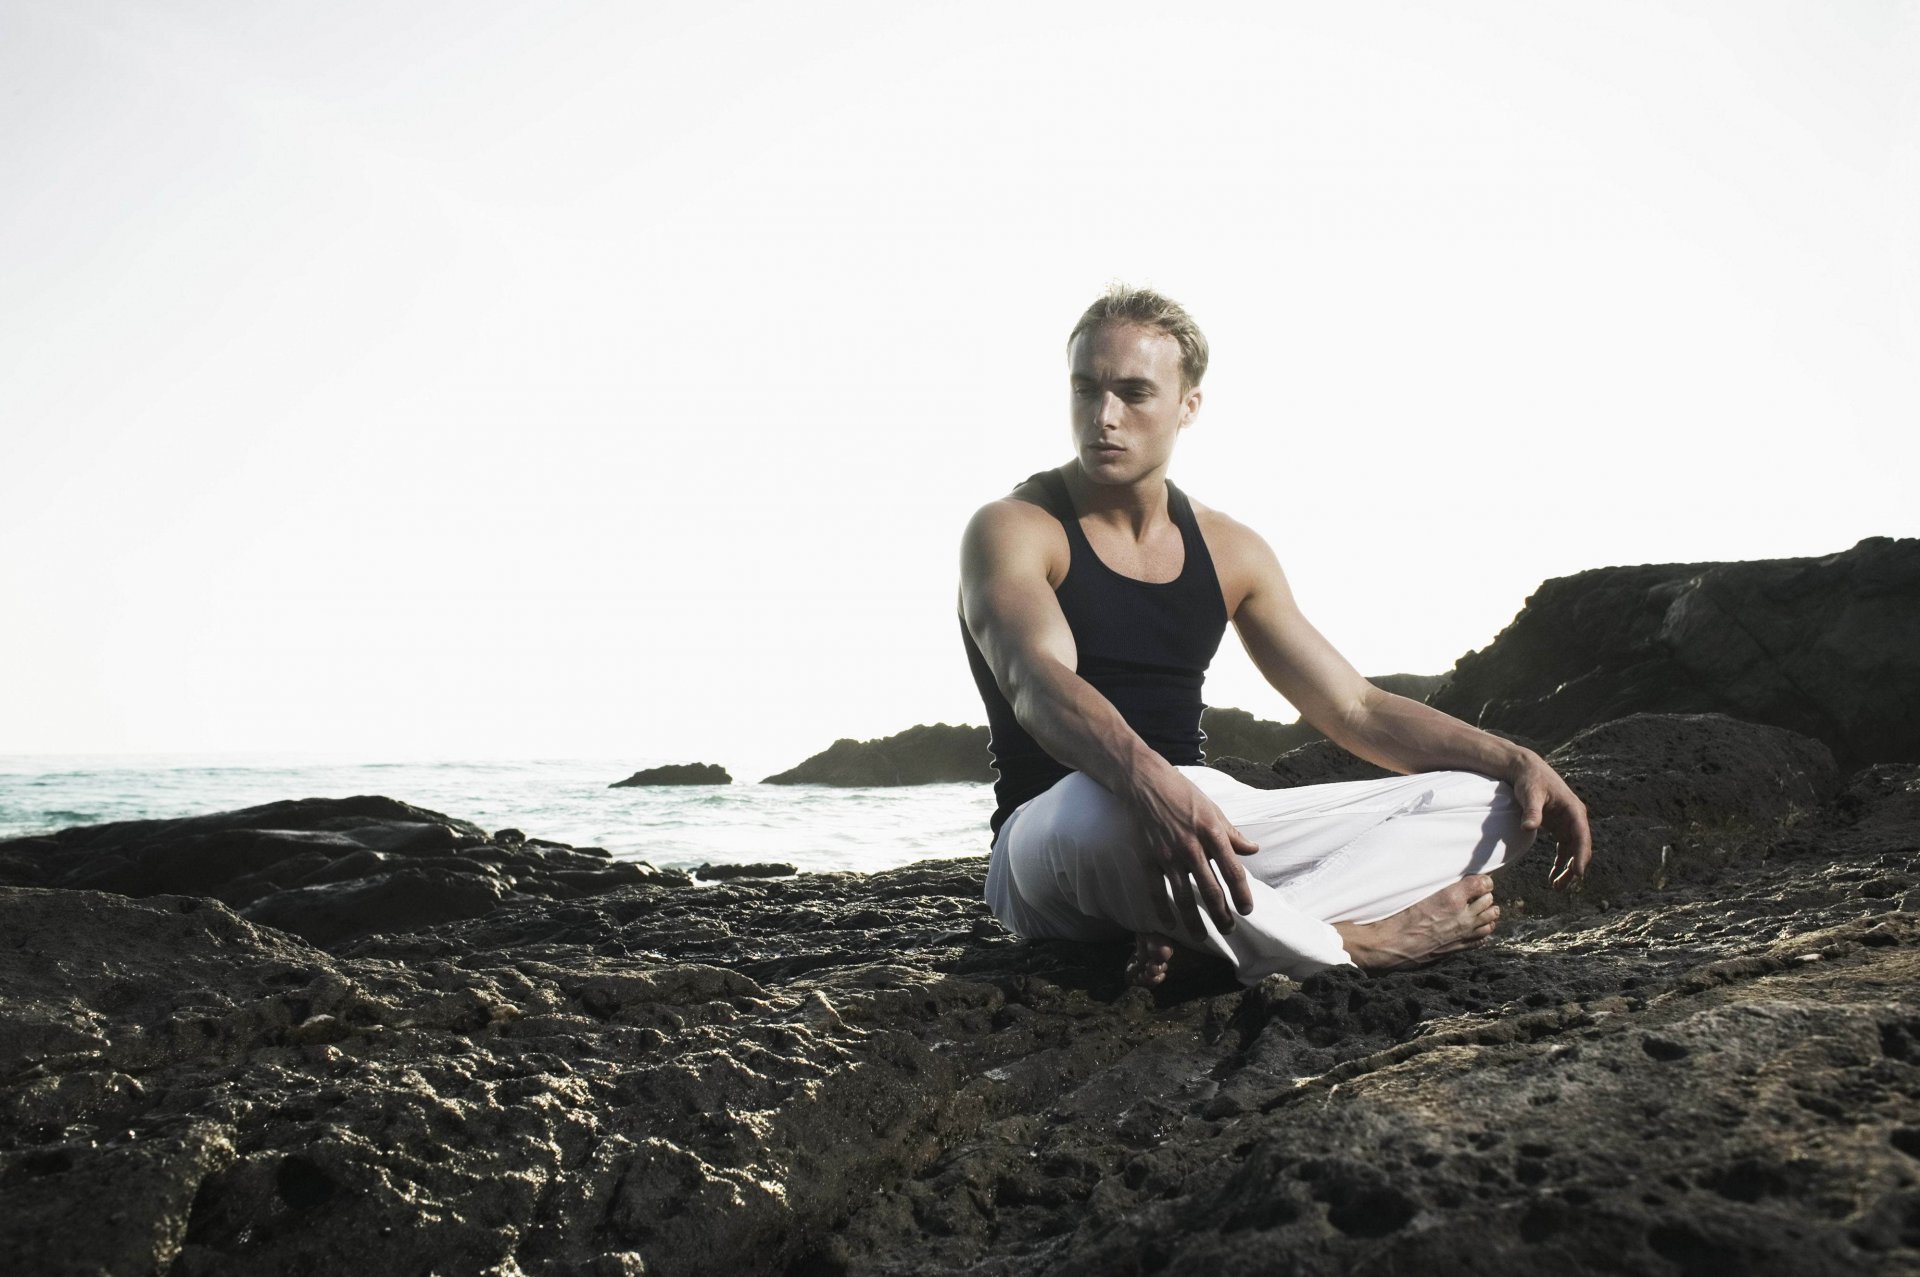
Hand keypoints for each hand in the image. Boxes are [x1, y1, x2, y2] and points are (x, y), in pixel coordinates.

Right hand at [1124, 764, 1259, 934]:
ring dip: (1195, 921)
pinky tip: (1170, 924)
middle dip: (1221, 914)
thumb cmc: (1183, 794)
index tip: (1247, 909)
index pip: (1233, 870)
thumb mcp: (1214, 810)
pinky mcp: (1149, 858)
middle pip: (1210, 889)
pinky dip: (1163, 910)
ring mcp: (1168, 854)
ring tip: (1203, 936)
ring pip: (1183, 896)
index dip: (1242, 893)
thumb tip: (1253, 850)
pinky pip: (1156, 890)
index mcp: (1212, 832)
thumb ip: (1232, 834)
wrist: (1146, 782)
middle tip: (1229, 929)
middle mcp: (1191, 846)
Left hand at [1508, 751, 1591, 888]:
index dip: (1581, 855)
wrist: (1524, 770)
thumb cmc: (1529, 780)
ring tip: (1557, 888)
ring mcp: (1568, 823)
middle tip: (1563, 886)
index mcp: (1574, 809)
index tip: (1578, 873)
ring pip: (1573, 850)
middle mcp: (1575, 818)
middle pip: (1580, 847)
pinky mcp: (1558, 827)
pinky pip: (1564, 848)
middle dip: (1575, 867)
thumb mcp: (1530, 794)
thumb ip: (1531, 811)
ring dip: (1568, 869)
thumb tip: (1528, 827)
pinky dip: (1560, 863)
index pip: (1582, 835)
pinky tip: (1553, 877)